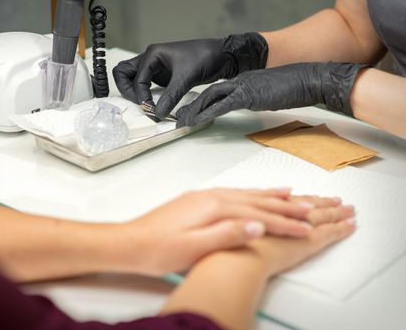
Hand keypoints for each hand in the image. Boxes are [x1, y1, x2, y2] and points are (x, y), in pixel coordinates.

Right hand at [112, 33, 267, 118]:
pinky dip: (145, 94)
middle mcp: (150, 59)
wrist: (222, 56)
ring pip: (132, 78)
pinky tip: (153, 104)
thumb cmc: (204, 58)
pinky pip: (145, 85)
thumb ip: (171, 96)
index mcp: (153, 54)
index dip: (141, 96)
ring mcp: (155, 67)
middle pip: (123, 73)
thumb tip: (156, 114)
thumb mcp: (186, 78)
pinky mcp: (163, 76)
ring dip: (134, 92)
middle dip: (127, 90)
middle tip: (140, 104)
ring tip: (145, 106)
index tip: (151, 110)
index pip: (136, 78)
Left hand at [123, 188, 350, 275]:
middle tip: (312, 208)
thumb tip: (257, 226)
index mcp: (214, 208)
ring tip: (294, 195)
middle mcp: (212, 197)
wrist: (130, 242)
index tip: (308, 228)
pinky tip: (256, 194)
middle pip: (258, 201)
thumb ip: (226, 235)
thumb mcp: (192, 248)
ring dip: (272, 196)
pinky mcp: (198, 200)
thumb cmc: (158, 249)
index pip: (259, 216)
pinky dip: (251, 193)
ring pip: (247, 194)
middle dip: (287, 206)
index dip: (285, 223)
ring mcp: (204, 196)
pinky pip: (234, 193)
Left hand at [177, 62, 365, 126]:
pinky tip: (196, 121)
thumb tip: (251, 104)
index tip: (192, 110)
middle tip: (179, 117)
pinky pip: (222, 105)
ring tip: (181, 121)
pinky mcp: (248, 95)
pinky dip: (206, 113)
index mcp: (244, 80)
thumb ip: (257, 97)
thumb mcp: (271, 92)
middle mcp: (240, 80)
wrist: (310, 78)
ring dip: (193, 110)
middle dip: (191, 105)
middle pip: (208, 92)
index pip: (217, 90)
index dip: (202, 100)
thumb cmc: (296, 87)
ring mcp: (243, 86)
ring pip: (210, 97)